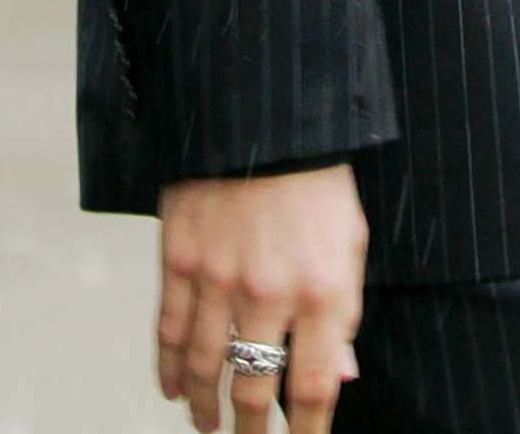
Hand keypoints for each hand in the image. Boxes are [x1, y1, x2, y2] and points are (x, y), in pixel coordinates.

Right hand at [157, 167, 366, 433]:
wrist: (264, 117)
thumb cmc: (316, 180)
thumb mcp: (350, 241)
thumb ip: (344, 311)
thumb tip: (340, 377)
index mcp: (322, 289)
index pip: (312, 387)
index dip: (305, 430)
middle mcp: (269, 292)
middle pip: (253, 390)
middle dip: (250, 431)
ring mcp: (218, 277)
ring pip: (206, 368)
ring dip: (204, 408)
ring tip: (208, 426)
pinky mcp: (179, 258)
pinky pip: (170, 330)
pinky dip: (169, 368)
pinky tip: (172, 389)